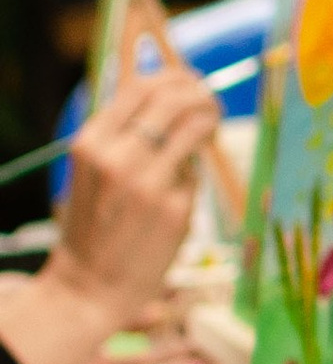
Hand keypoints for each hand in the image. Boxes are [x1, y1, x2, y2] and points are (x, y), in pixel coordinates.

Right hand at [57, 66, 222, 317]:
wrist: (90, 285)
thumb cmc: (97, 223)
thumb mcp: (94, 169)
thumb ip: (124, 134)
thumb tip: (173, 93)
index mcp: (92, 142)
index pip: (142, 86)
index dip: (175, 77)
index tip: (191, 82)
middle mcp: (118, 157)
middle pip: (174, 97)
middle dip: (201, 94)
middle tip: (211, 103)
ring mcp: (148, 183)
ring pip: (195, 127)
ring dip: (209, 121)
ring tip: (209, 130)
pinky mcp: (175, 209)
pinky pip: (195, 174)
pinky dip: (193, 175)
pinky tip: (178, 194)